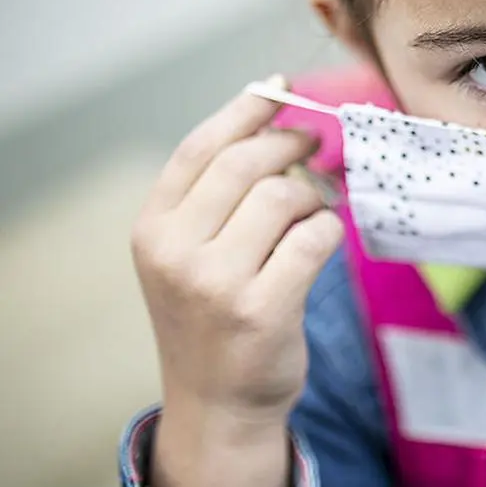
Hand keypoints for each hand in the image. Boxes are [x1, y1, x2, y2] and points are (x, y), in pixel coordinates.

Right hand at [130, 76, 342, 452]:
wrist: (218, 401)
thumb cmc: (214, 314)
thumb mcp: (190, 253)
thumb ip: (218, 196)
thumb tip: (278, 122)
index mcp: (153, 227)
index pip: (202, 147)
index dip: (247, 108)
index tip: (281, 86)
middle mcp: (174, 251)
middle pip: (245, 163)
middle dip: (290, 144)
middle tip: (315, 145)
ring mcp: (215, 282)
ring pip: (282, 197)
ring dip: (311, 195)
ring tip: (316, 207)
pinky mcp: (261, 308)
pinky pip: (314, 238)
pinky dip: (329, 230)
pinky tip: (324, 240)